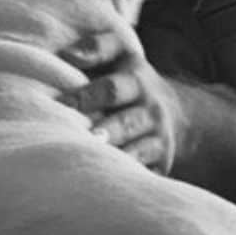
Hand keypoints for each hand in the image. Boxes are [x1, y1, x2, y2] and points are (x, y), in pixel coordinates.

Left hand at [62, 22, 184, 172]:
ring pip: (136, 153)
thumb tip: (67, 55)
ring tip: (90, 163)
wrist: (176, 114)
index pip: (112, 89)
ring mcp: (158, 141)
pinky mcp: (161, 166)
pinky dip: (127, 181)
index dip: (85, 97)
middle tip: (83, 139)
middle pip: (126, 123)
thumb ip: (98, 46)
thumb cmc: (129, 81)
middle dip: (104, 132)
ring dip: (114, 159)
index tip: (59, 106)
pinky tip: (103, 187)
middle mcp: (151, 111)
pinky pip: (145, 176)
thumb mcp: (122, 55)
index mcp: (137, 82)